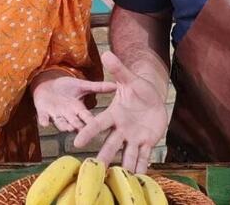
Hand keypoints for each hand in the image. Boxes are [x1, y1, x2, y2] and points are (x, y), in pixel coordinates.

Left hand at [32, 71, 115, 132]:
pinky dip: (44, 121)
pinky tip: (44, 123)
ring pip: (60, 123)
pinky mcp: (43, 111)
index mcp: (78, 109)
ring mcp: (55, 114)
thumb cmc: (66, 87)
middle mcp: (68, 114)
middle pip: (75, 122)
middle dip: (79, 127)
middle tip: (84, 131)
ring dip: (64, 126)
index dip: (91, 122)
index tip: (98, 126)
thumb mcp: (83, 86)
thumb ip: (98, 87)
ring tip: (68, 128)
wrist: (47, 83)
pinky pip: (43, 118)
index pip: (86, 117)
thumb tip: (115, 85)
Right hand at [73, 51, 168, 173]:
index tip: (77, 142)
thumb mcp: (129, 79)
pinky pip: (143, 156)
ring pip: (126, 154)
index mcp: (114, 114)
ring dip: (124, 165)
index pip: (99, 124)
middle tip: (96, 169)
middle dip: (104, 156)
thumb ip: (118, 70)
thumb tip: (106, 53)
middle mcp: (121, 129)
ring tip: (120, 178)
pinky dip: (142, 166)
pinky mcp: (146, 142)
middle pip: (110, 145)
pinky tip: (140, 177)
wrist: (152, 98)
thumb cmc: (138, 88)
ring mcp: (133, 137)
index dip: (88, 132)